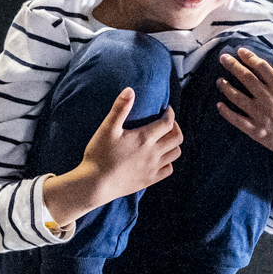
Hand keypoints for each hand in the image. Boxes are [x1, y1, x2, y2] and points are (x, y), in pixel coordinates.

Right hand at [43, 88, 182, 226]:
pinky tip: (159, 157)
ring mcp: (153, 168)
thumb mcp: (107, 128)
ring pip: (175, 154)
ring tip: (164, 139)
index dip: (170, 113)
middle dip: (175, 127)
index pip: (168, 123)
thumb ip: (120, 108)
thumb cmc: (99, 155)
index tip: (166, 109)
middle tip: (166, 123)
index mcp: (144, 138)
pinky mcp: (149, 180)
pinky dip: (168, 161)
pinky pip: (168, 170)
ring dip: (173, 144)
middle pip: (177, 138)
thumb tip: (130, 90)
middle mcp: (153, 153)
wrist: (95, 184)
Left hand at [217, 48, 272, 182]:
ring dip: (226, 87)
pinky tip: (219, 105)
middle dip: (233, 66)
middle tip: (223, 58)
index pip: (262, 68)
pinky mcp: (256, 131)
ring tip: (219, 80)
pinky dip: (226, 112)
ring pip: (237, 97)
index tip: (241, 51)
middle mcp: (269, 101)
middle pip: (246, 78)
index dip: (250, 57)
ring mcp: (261, 116)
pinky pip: (236, 119)